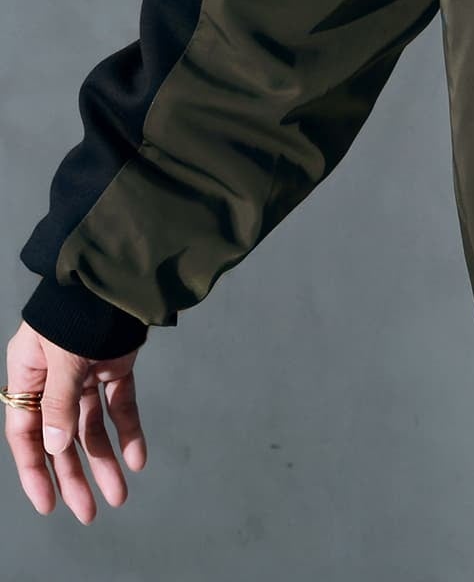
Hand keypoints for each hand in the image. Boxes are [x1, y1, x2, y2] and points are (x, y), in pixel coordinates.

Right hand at [5, 319, 145, 520]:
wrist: (112, 271)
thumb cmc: (75, 310)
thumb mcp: (61, 357)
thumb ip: (58, 402)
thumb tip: (53, 448)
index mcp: (28, 377)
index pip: (25, 435)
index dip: (36, 472)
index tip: (50, 506)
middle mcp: (54, 381)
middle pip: (61, 439)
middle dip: (75, 476)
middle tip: (90, 512)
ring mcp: (85, 374)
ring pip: (92, 428)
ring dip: (105, 460)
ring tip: (119, 496)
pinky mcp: (114, 365)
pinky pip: (120, 406)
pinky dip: (130, 431)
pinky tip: (139, 458)